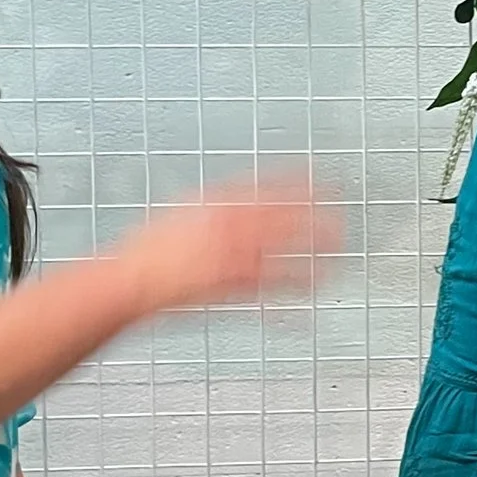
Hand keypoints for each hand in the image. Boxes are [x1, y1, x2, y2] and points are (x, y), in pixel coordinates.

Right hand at [116, 177, 333, 314]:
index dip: (301, 181)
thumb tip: (240, 197)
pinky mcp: (232, 289)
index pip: (270, 187)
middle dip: (317, 218)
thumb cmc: (152, 247)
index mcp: (219, 204)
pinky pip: (270, 292)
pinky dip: (291, 295)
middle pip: (286, 220)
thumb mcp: (186, 209)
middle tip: (344, 218)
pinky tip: (308, 297)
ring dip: (313, 257)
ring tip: (335, 257)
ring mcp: (233, 260)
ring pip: (285, 256)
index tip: (325, 179)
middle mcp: (230, 229)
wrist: (132, 280)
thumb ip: (219, 203)